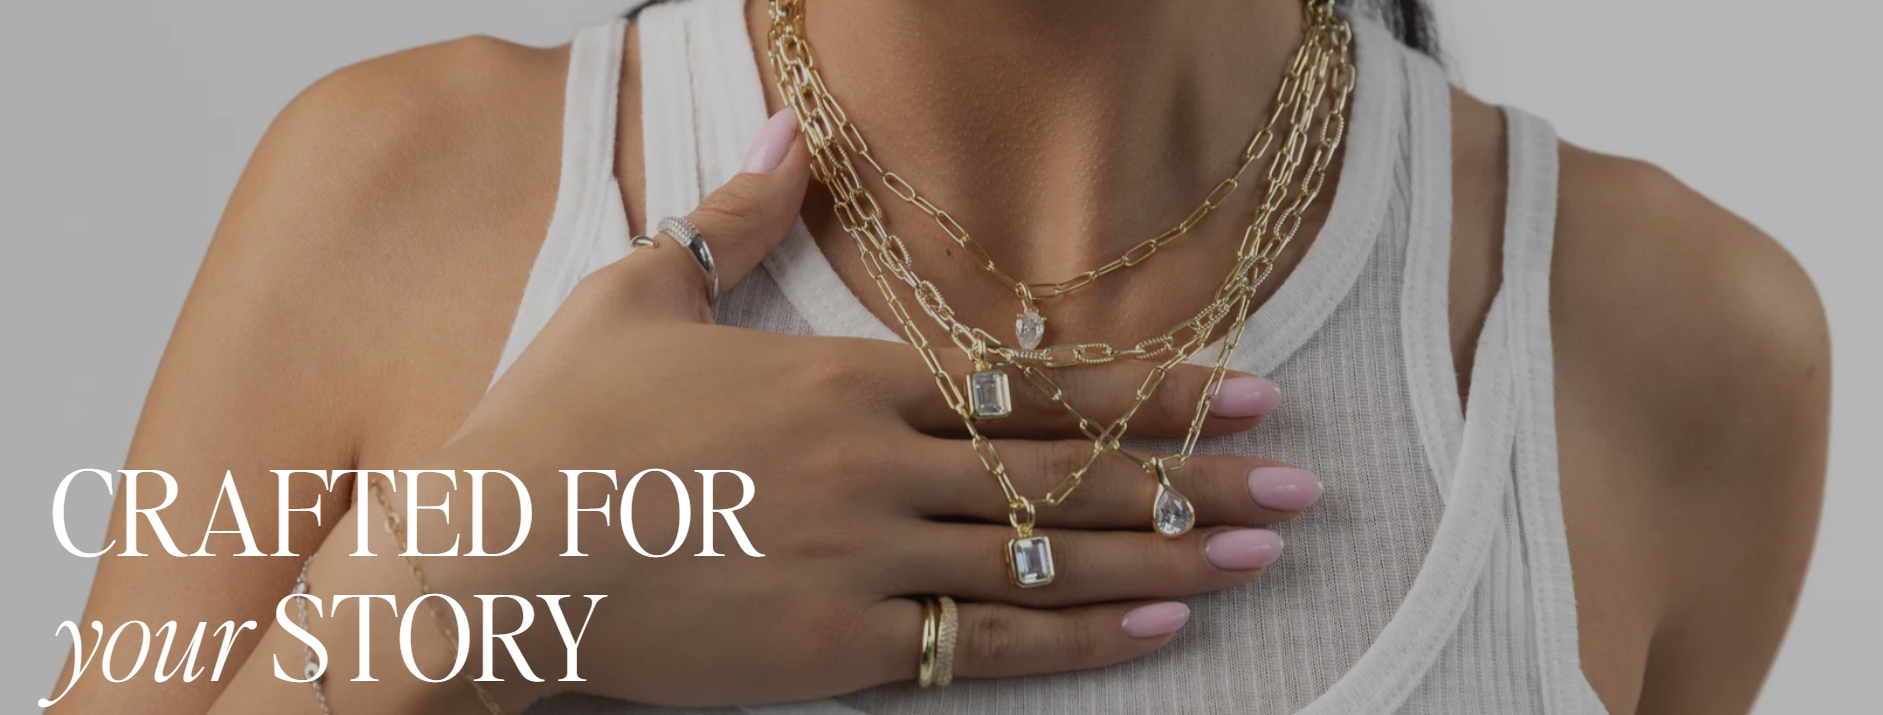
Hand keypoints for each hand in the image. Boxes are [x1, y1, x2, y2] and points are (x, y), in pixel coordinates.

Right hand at [364, 110, 1320, 708]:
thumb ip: (735, 214)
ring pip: (1045, 556)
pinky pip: (985, 644)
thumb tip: (793, 125)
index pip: (1029, 382)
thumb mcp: (639, 292)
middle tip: (1299, 480)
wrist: (487, 557)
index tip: (1244, 389)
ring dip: (1167, 551)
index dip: (1148, 389)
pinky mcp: (836, 651)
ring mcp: (863, 559)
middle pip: (1065, 470)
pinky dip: (1079, 636)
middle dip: (1194, 473)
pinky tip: (1158, 624)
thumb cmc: (550, 423)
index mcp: (840, 374)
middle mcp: (875, 462)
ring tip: (1261, 550)